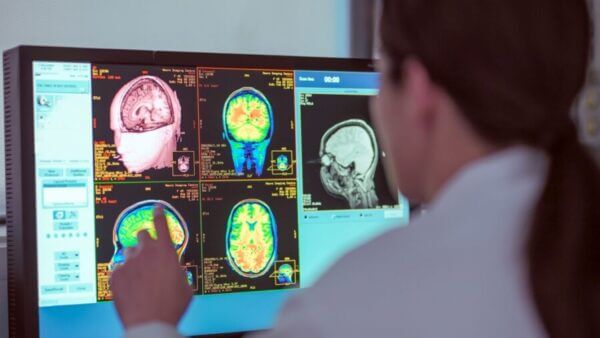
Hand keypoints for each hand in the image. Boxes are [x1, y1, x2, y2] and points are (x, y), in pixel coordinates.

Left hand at [110, 204, 192, 328]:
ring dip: (134, 259)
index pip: (162, 224)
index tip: (156, 207)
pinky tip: (130, 288)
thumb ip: (178, 272)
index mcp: (166, 253)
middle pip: (142, 234)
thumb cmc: (171, 306)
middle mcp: (146, 253)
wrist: (149, 323)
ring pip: (129, 252)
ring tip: (139, 276)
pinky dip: (124, 276)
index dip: (159, 214)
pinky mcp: (116, 275)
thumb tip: (175, 271)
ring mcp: (129, 263)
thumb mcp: (186, 287)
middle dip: (146, 241)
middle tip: (148, 254)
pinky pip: (119, 269)